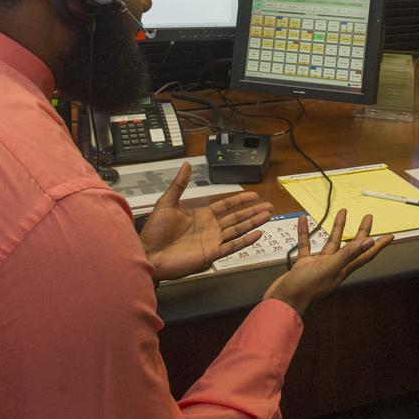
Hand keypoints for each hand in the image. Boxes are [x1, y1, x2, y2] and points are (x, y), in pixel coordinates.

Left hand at [140, 162, 272, 281]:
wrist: (149, 254)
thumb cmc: (155, 231)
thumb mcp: (167, 203)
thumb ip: (179, 185)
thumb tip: (186, 165)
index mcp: (201, 214)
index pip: (226, 205)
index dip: (240, 200)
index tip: (254, 195)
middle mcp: (210, 227)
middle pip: (237, 217)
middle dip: (253, 211)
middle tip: (268, 206)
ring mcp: (212, 241)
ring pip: (238, 230)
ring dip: (253, 223)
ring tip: (267, 216)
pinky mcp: (211, 254)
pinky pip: (232, 247)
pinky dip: (246, 241)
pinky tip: (258, 234)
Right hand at [264, 210, 392, 316]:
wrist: (282, 302)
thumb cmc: (306, 288)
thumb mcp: (329, 268)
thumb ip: (347, 254)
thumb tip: (369, 242)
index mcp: (343, 269)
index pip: (366, 255)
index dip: (378, 245)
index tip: (391, 236)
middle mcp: (334, 267)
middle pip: (352, 246)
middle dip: (361, 231)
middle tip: (368, 217)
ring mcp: (319, 266)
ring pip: (330, 243)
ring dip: (336, 228)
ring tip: (341, 211)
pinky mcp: (304, 265)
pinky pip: (307, 245)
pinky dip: (306, 233)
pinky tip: (303, 221)